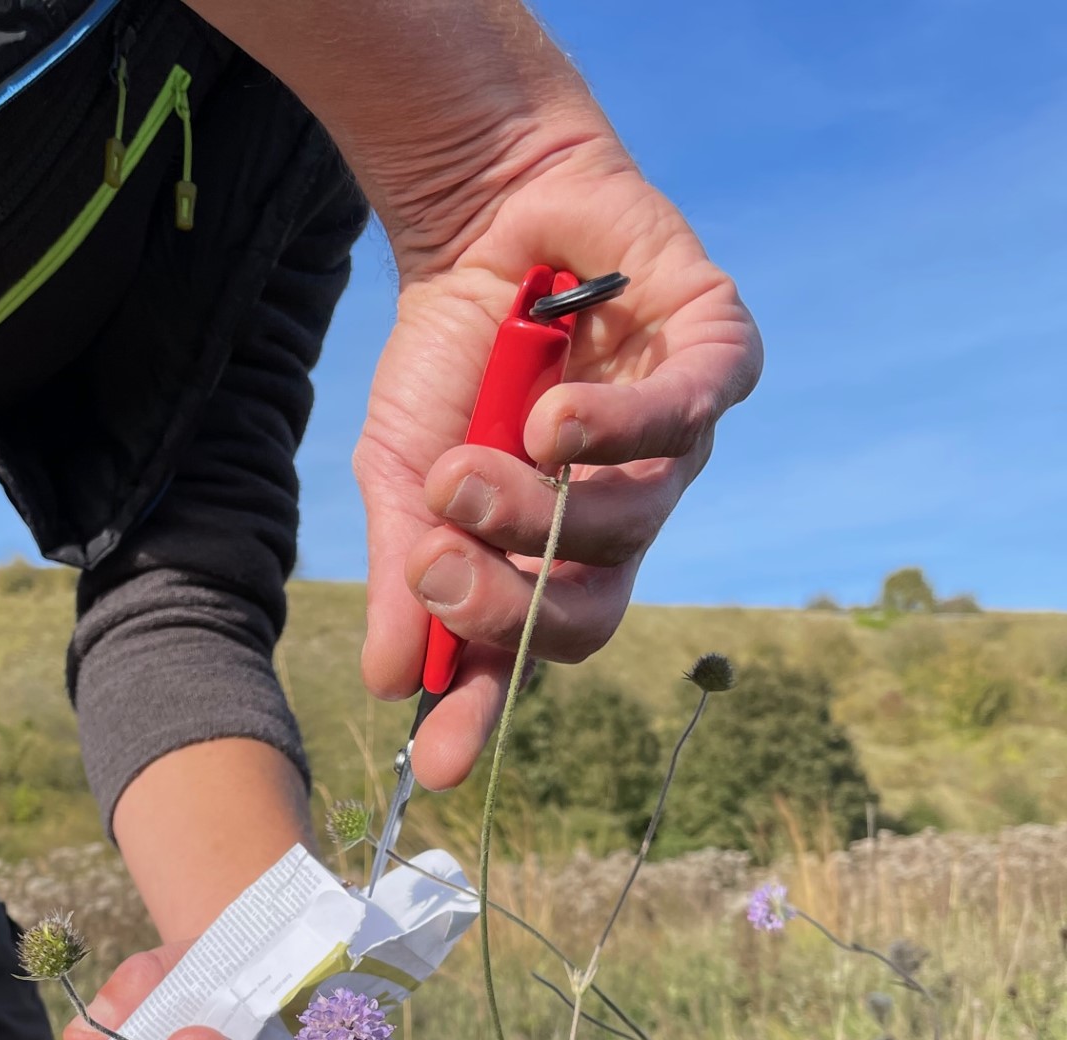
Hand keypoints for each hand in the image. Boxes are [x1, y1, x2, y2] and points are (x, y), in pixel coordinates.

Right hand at [356, 141, 761, 790]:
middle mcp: (620, 519)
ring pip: (630, 526)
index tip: (436, 766)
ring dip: (534, 513)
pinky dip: (616, 431)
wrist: (486, 209)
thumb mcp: (399, 473)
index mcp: (547, 557)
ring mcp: (675, 448)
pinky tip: (554, 420)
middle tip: (435, 573)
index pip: (525, 655)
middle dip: (509, 611)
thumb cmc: (454, 356)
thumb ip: (402, 575)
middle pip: (590, 613)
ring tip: (463, 471)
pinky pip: (686, 418)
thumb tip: (386, 683)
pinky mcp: (715, 357)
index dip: (486, 710)